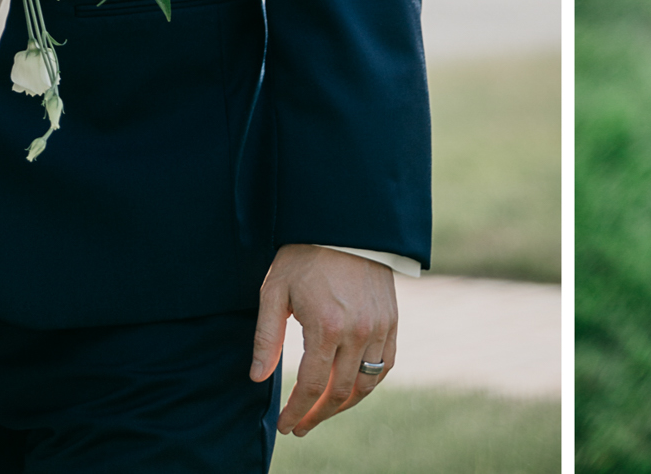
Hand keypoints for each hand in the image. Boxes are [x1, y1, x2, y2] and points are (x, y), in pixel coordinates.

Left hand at [250, 244, 396, 435]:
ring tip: (323, 412)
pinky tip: (351, 389)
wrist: (345, 225)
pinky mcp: (392, 321)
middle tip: (300, 426)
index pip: (312, 387)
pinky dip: (369, 384)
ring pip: (365, 385)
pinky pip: (385, 366)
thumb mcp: (275, 291)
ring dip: (343, 405)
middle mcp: (358, 333)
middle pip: (339, 393)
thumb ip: (267, 337)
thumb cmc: (304, 256)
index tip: (285, 425)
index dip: (296, 412)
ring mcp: (380, 328)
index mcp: (326, 327)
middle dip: (317, 415)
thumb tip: (258, 377)